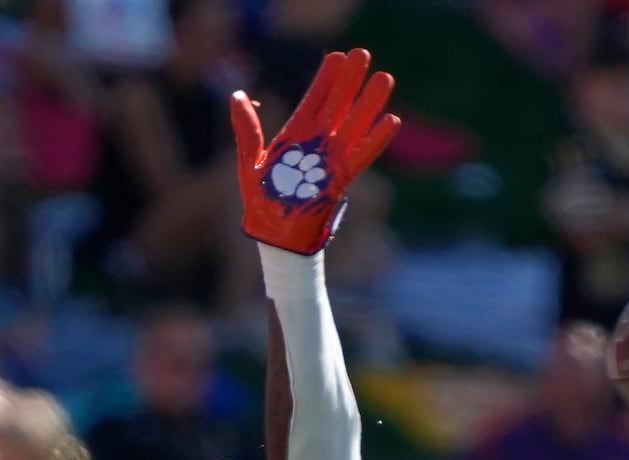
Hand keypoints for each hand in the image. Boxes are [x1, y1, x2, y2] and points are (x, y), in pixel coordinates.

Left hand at [231, 46, 399, 254]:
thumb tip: (236, 95)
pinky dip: (377, 140)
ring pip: (354, 126)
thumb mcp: (249, 161)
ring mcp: (331, 160)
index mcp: (295, 135)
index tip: (337, 57)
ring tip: (384, 78)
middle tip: (363, 54)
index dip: (326, 79)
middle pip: (338, 106)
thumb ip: (247, 129)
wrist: (275, 236)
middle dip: (350, 81)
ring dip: (369, 103)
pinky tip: (392, 121)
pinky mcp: (341, 179)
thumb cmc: (260, 202)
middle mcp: (317, 143)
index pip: (314, 99)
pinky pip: (362, 156)